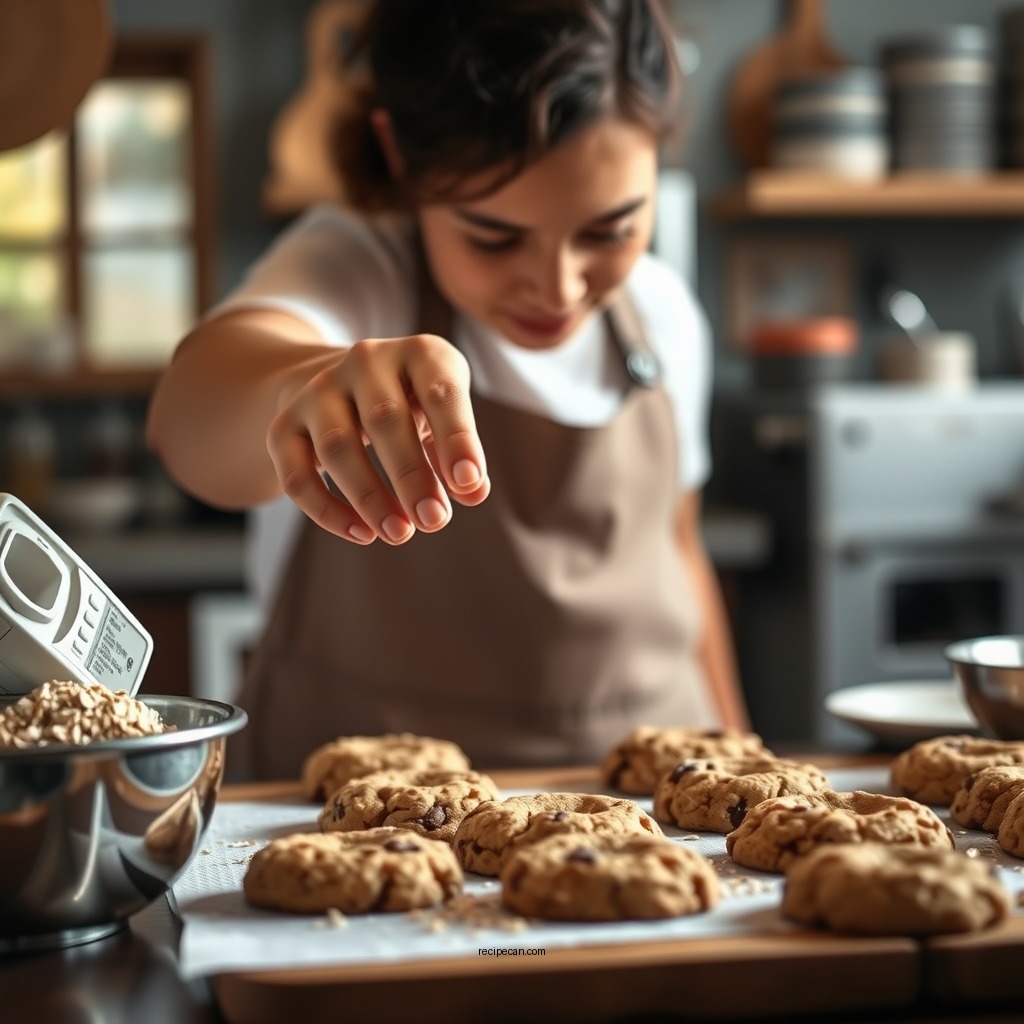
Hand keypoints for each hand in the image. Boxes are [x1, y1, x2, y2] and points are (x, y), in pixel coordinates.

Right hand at [266, 334, 489, 543]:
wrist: (341, 384)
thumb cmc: (413, 406)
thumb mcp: (444, 418)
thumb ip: (460, 453)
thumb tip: (473, 491)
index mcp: (419, 353)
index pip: (440, 391)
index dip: (457, 438)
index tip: (468, 483)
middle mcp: (366, 361)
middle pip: (385, 419)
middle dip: (411, 476)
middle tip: (433, 521)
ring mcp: (319, 389)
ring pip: (336, 446)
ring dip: (369, 496)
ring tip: (400, 533)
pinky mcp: (284, 424)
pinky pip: (296, 474)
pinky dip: (327, 510)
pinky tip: (362, 534)